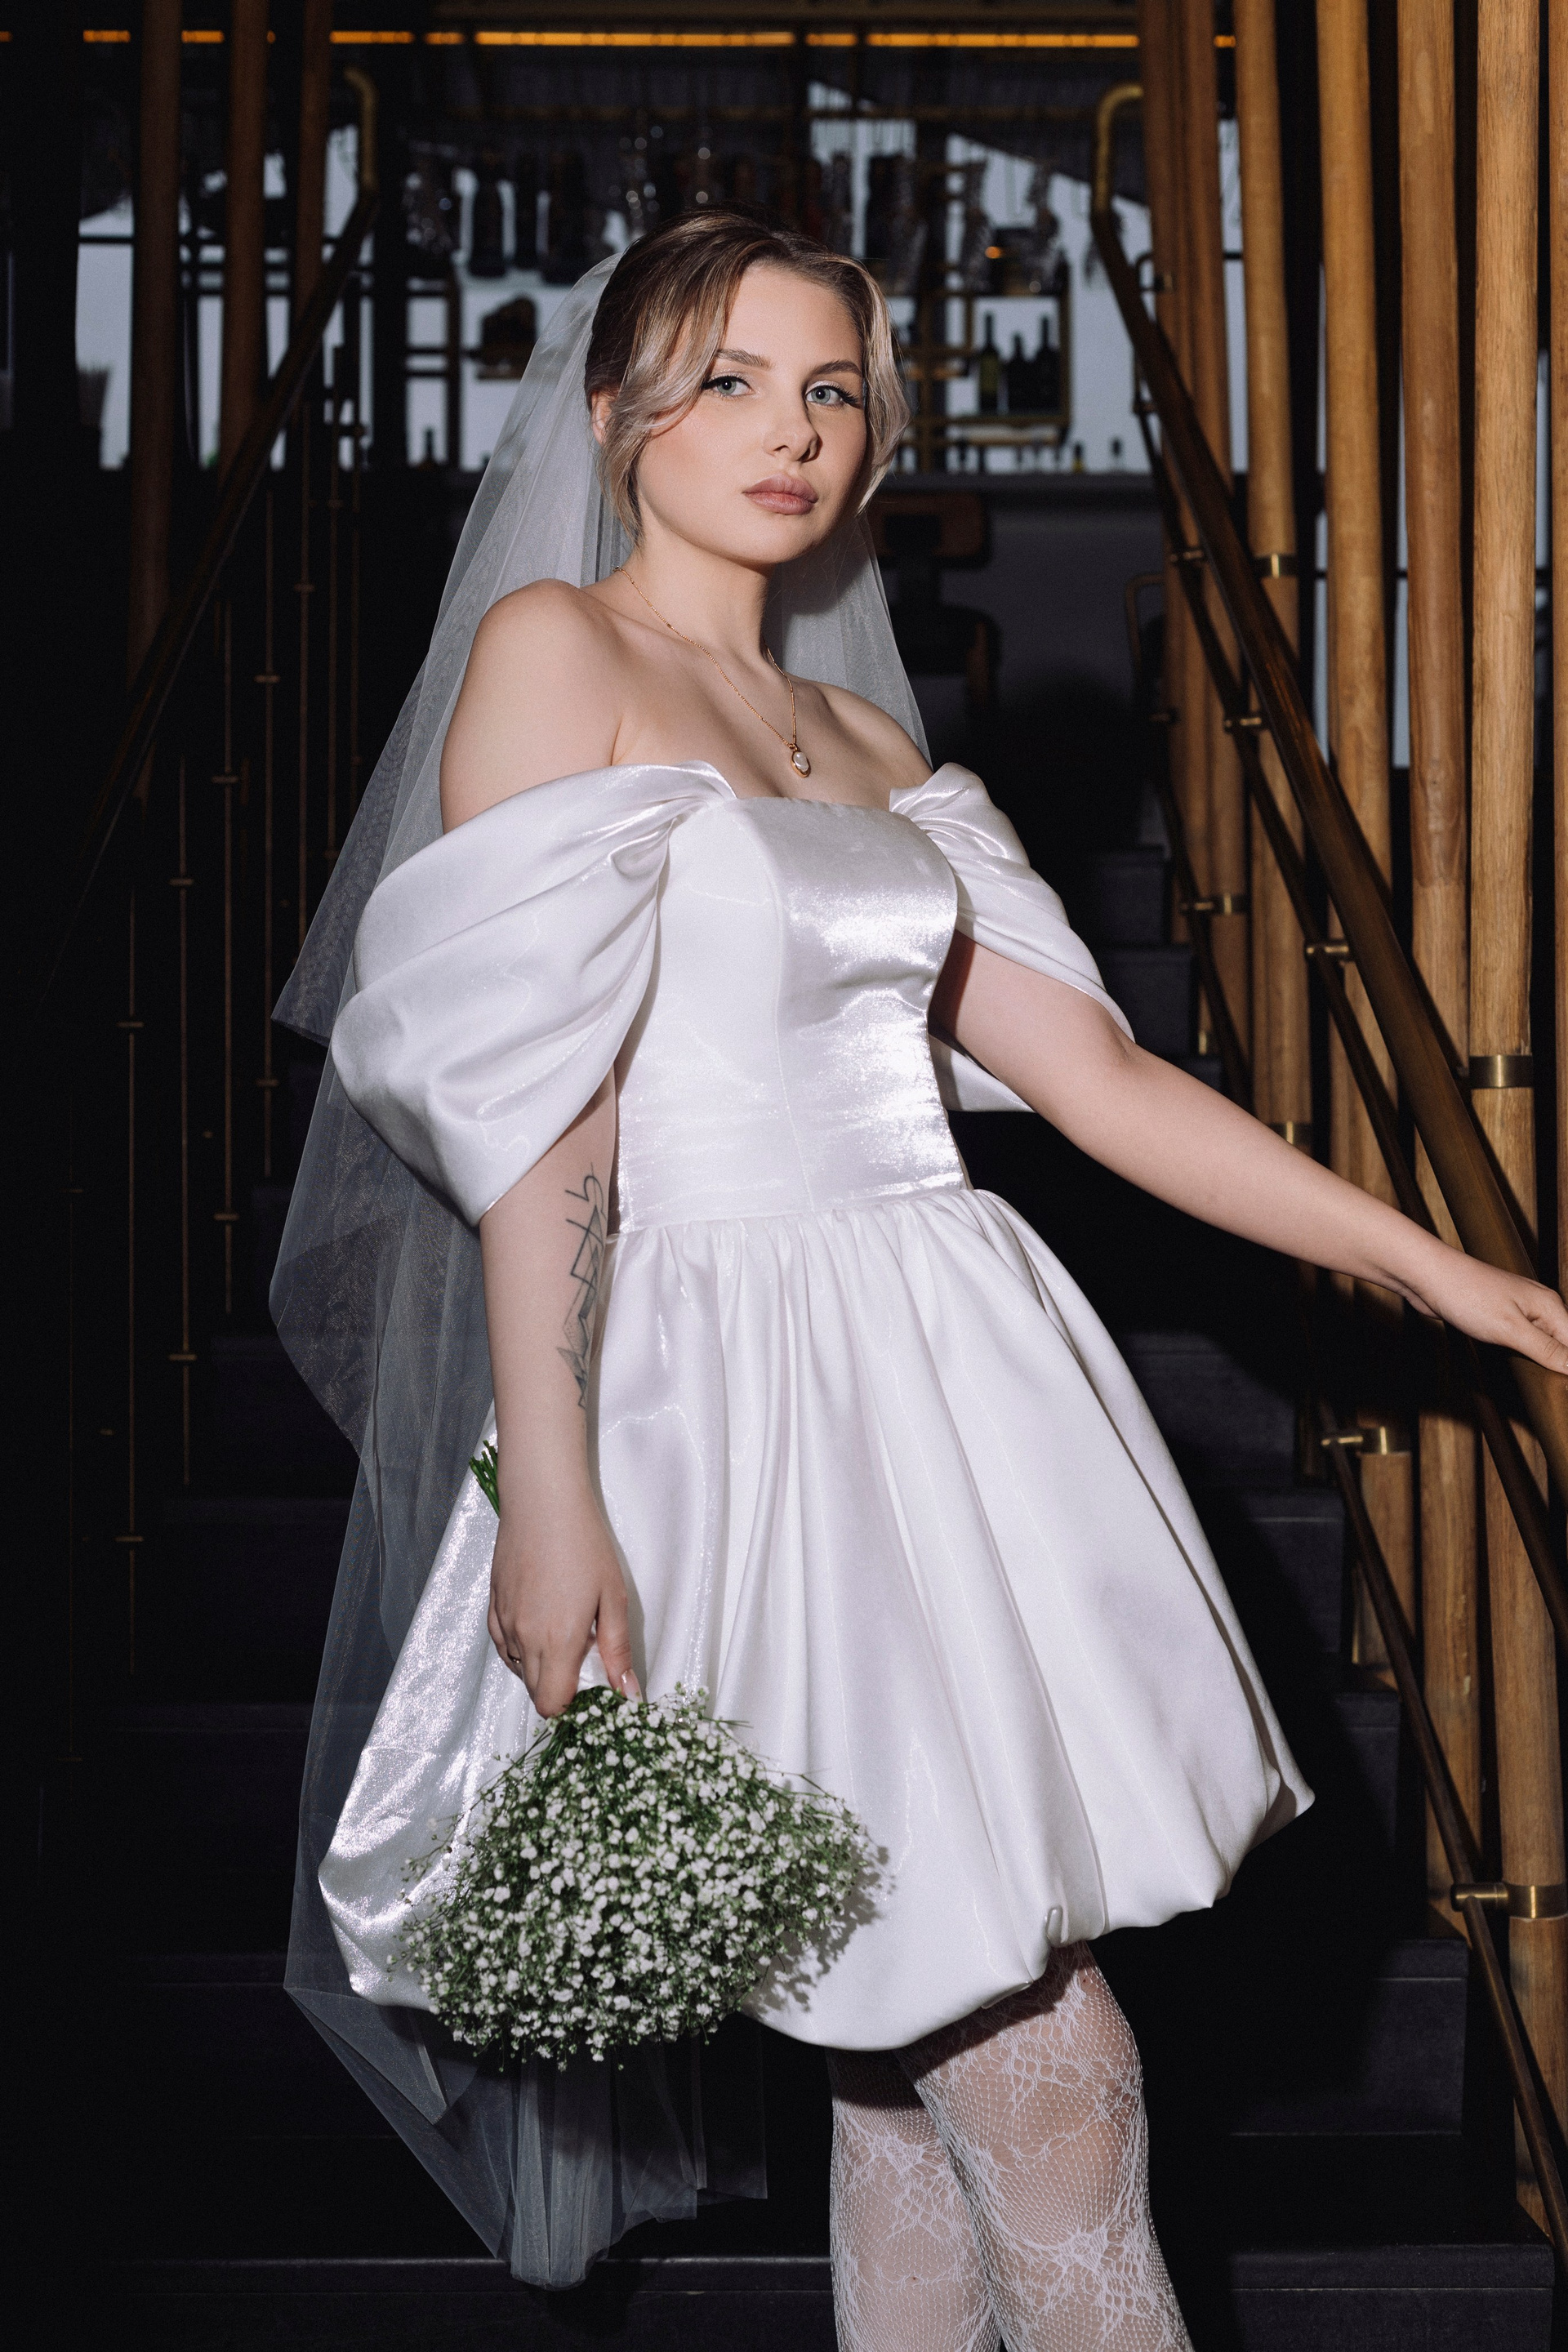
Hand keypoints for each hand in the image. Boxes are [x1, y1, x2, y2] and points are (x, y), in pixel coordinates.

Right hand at [487, 1488, 639, 1716]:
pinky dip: (520, 1648)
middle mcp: (524, 1638)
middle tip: (584, 1658)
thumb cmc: (584, 1544)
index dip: (572, 1705)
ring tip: (564, 1635)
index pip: (552, 1704)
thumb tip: (627, 1696)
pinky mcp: (493, 1605)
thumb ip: (618, 1651)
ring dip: (540, 1667)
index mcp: (556, 1641)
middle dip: (559, 1688)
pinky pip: (502, 1646)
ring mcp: (504, 1622)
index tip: (592, 1685)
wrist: (542, 1501)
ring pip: (518, 1669)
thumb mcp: (612, 1597)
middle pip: (535, 1692)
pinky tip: (540, 1626)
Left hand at [1399, 1242, 1567, 1374]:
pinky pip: (1520, 1339)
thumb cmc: (1466, 1294)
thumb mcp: (1511, 1329)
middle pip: (1562, 1345)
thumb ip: (1546, 1350)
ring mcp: (1519, 1310)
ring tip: (1529, 1374)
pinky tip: (1512, 1361)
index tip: (1561, 1386)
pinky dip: (1520, 1352)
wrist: (1428, 1276)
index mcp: (1550, 1306)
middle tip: (1548, 1387)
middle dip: (1556, 1366)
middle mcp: (1539, 1306)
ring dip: (1538, 1361)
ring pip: (1541, 1343)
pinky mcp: (1500, 1316)